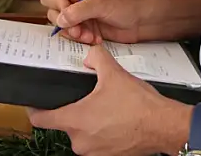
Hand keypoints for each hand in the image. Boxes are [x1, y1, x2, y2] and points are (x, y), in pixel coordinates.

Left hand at [27, 45, 187, 155]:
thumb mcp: (114, 73)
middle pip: (66, 124)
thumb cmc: (139, 105)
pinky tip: (118, 120)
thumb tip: (90, 54)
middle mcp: (80, 141)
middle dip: (76, 110)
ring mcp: (94, 152)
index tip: (37, 103)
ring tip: (109, 109)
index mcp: (75, 120)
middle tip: (91, 99)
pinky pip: (98, 143)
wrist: (163, 126)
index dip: (36, 109)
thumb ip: (96, 58)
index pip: (41, 119)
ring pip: (83, 134)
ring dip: (91, 123)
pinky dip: (104, 133)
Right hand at [40, 0, 145, 44]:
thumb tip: (60, 19)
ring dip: (75, 34)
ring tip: (90, 36)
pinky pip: (72, 35)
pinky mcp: (84, 27)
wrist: (140, 21)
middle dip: (66, 24)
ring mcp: (78, 14)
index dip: (58, 7)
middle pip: (53, 13)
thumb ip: (79, 10)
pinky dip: (81, 39)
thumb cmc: (125, 6)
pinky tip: (95, 38)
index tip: (69, 16)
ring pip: (62, 27)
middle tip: (79, 30)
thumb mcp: (102, 4)